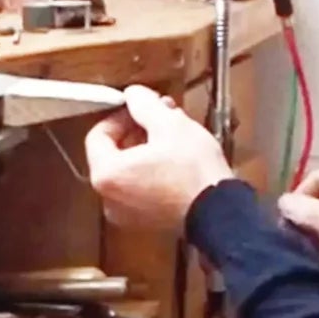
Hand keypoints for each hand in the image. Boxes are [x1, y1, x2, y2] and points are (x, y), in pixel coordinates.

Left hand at [84, 85, 235, 228]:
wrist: (220, 213)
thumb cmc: (194, 172)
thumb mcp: (170, 125)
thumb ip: (144, 105)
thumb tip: (133, 95)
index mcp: (107, 174)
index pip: (98, 136)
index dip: (120, 116)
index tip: (140, 107)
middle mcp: (109, 198)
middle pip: (114, 154)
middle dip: (138, 130)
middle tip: (161, 115)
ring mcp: (126, 214)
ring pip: (129, 171)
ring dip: (147, 149)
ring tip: (174, 134)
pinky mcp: (146, 222)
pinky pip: (141, 189)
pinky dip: (152, 172)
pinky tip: (177, 159)